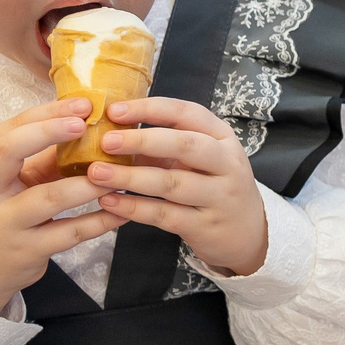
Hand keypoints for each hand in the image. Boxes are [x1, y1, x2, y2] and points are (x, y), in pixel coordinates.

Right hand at [0, 98, 127, 315]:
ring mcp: (6, 222)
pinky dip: (98, 221)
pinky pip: (69, 233)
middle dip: (47, 132)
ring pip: (49, 197)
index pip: (10, 129)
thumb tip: (87, 128)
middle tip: (84, 124)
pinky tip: (121, 212)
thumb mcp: (8, 181)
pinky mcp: (27, 251)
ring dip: (88, 183)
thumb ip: (41, 158)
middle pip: (8, 151)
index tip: (83, 105)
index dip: (46, 115)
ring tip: (118, 173)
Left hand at [88, 97, 269, 276]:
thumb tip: (113, 132)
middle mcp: (226, 163)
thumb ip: (165, 146)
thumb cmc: (214, 186)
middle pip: (184, 145)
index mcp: (222, 136)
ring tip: (96, 173)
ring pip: (171, 183)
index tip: (114, 110)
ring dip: (130, 177)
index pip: (186, 113)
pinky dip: (134, 207)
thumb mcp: (201, 159)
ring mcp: (219, 196)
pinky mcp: (205, 226)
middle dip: (141, 140)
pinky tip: (110, 202)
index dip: (150, 109)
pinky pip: (165, 215)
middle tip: (105, 141)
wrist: (248, 234)